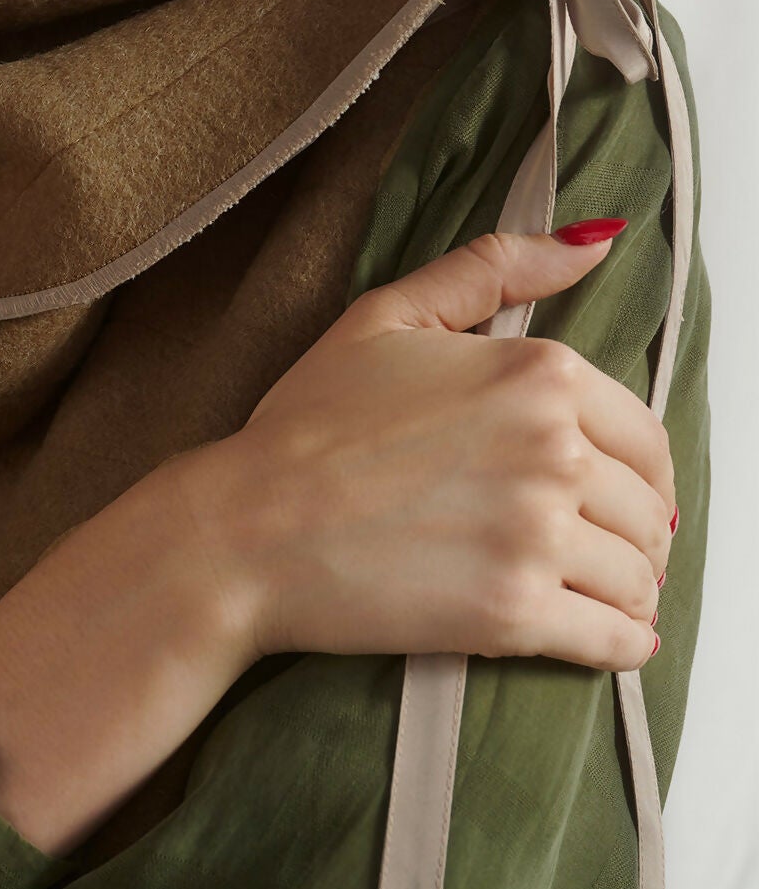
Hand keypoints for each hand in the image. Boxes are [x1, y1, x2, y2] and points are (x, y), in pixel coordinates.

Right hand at [169, 227, 674, 674]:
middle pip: (648, 509)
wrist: (242, 532)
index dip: (639, 472)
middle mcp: (553, 449)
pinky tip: (614, 641)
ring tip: (606, 599)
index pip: (643, 435)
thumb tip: (594, 243)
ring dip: (633, 592)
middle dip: (637, 535)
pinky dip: (624, 645)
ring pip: (639, 576)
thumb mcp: (386, 318)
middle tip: (607, 554)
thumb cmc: (303, 429)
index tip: (620, 496)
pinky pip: (613, 639)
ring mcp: (536, 535)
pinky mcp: (513, 614)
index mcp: (537, 374)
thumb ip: (492, 269)